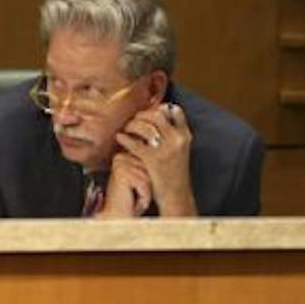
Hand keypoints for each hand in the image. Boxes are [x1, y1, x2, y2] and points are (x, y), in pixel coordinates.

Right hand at [101, 151, 151, 217]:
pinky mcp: (121, 175)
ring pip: (148, 176)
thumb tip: (160, 155)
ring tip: (135, 198)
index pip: (150, 161)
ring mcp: (119, 165)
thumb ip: (147, 165)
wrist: (118, 217)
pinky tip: (135, 201)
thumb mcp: (142, 179)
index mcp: (123, 155)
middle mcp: (119, 157)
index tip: (137, 189)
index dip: (149, 179)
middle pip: (150, 167)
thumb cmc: (132, 201)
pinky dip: (144, 196)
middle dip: (148, 185)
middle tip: (135, 195)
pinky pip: (144, 184)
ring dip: (146, 191)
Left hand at [115, 102, 195, 216]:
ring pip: (145, 126)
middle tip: (134, 119)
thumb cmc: (174, 174)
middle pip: (157, 114)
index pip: (174, 111)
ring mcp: (165, 149)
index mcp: (185, 135)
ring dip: (132, 124)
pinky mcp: (152, 160)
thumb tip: (157, 120)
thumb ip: (172, 136)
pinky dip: (125, 138)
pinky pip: (135, 143)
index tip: (149, 111)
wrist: (175, 195)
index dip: (159, 108)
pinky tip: (119, 138)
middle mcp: (177, 139)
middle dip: (143, 114)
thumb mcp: (179, 151)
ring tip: (126, 128)